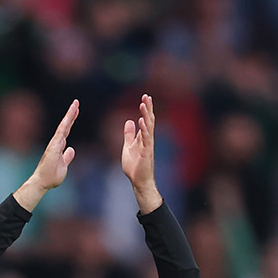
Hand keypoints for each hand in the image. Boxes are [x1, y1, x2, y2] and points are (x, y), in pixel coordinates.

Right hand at [14, 100, 77, 209]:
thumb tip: (71, 149)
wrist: (42, 182)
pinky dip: (66, 122)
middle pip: (65, 126)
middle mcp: (56, 143)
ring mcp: (55, 143)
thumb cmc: (50, 177)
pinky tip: (70, 114)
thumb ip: (67, 157)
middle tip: (76, 103)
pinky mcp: (54, 145)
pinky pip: (61, 131)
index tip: (76, 111)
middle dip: (71, 114)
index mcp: (59, 147)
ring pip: (64, 126)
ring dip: (70, 114)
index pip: (66, 131)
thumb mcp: (64, 166)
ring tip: (76, 104)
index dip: (71, 121)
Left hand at [120, 94, 160, 212]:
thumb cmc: (134, 167)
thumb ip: (129, 135)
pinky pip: (146, 138)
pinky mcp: (146, 152)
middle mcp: (147, 140)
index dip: (145, 109)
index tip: (144, 98)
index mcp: (143, 138)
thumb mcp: (128, 147)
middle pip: (149, 120)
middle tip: (146, 96)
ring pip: (149, 127)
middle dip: (148, 108)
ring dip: (146, 115)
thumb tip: (129, 121)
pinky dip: (144, 129)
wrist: (138, 181)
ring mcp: (148, 146)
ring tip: (144, 104)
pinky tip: (143, 120)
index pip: (145, 120)